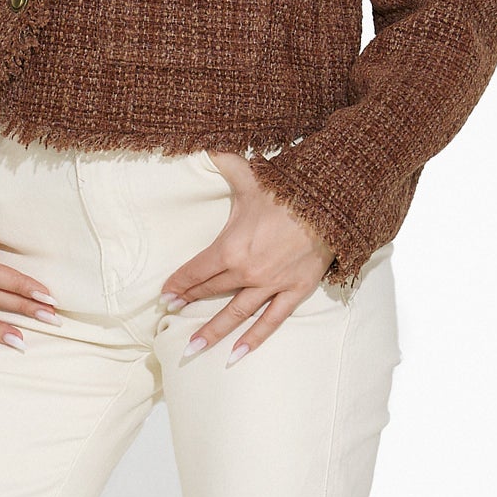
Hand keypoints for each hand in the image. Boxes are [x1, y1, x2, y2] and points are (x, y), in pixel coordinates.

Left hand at [159, 153, 335, 362]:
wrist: (331, 204)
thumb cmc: (288, 190)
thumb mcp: (251, 176)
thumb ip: (225, 162)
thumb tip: (207, 143)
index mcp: (230, 248)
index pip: (196, 271)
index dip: (178, 283)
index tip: (165, 294)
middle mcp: (247, 272)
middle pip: (212, 290)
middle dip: (190, 301)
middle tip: (173, 314)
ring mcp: (271, 285)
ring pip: (235, 314)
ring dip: (213, 332)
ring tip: (193, 348)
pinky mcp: (295, 291)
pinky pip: (271, 320)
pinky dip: (254, 338)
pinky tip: (237, 354)